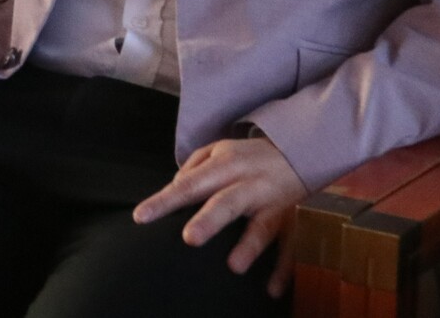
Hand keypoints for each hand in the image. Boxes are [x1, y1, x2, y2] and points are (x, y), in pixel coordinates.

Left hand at [133, 137, 307, 298]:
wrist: (296, 152)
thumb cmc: (247, 156)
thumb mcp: (217, 150)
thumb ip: (193, 168)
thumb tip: (175, 188)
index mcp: (225, 165)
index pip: (190, 184)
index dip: (166, 201)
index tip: (142, 217)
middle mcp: (248, 184)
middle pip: (226, 203)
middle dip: (209, 221)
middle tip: (189, 238)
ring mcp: (271, 204)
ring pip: (261, 226)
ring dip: (249, 246)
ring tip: (234, 266)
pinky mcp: (289, 220)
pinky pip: (289, 246)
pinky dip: (283, 269)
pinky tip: (272, 289)